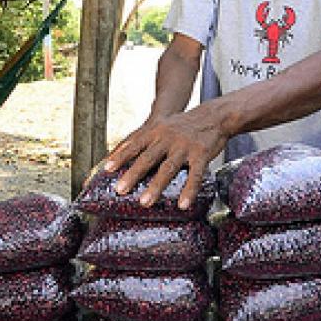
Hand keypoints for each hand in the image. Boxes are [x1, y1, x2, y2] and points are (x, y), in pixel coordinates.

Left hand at [103, 104, 229, 209]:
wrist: (214, 116)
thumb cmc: (182, 126)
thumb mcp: (160, 126)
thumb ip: (142, 139)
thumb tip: (117, 154)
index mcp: (155, 131)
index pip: (134, 144)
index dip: (120, 156)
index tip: (106, 169)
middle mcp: (167, 138)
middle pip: (148, 158)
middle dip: (132, 175)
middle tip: (120, 190)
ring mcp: (184, 146)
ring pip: (168, 168)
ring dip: (155, 186)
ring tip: (145, 202)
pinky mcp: (201, 154)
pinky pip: (195, 175)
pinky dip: (189, 191)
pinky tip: (183, 205)